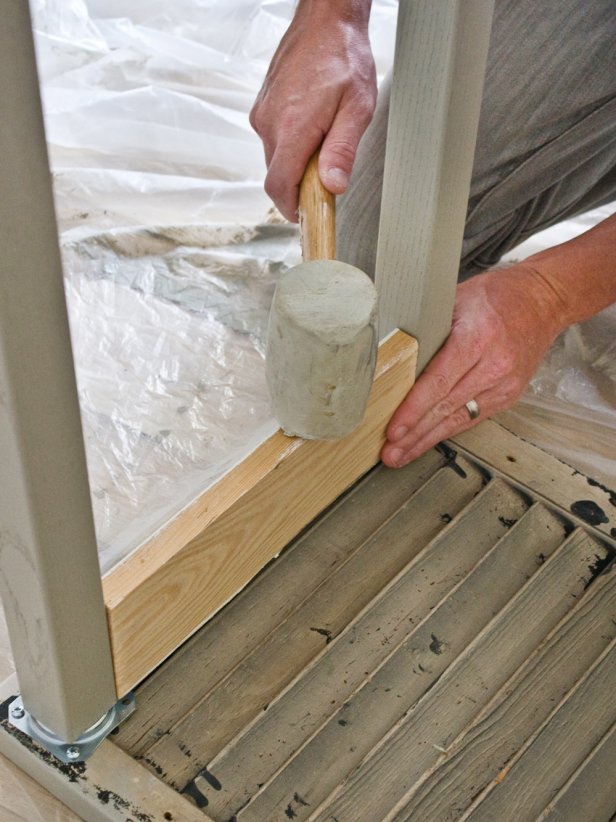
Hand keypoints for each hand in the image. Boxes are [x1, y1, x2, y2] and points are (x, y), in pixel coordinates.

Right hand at [250, 1, 375, 220]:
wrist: (325, 20)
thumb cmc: (344, 57)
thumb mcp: (357, 109)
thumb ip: (343, 151)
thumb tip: (333, 186)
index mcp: (292, 127)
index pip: (278, 186)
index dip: (290, 208)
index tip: (304, 215)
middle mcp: (270, 122)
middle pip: (277, 175)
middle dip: (299, 184)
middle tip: (326, 175)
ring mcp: (263, 113)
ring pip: (275, 157)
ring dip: (296, 161)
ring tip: (322, 139)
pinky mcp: (262, 106)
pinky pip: (273, 138)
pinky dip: (291, 143)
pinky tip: (311, 124)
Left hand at [381, 264, 568, 466]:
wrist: (542, 300)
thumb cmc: (496, 296)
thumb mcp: (455, 300)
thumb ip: (428, 330)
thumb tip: (392, 357)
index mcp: (477, 338)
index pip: (438, 382)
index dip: (413, 410)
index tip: (394, 429)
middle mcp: (494, 365)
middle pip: (446, 407)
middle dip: (414, 435)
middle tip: (390, 454)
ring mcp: (505, 384)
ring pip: (458, 419)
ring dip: (427, 440)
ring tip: (402, 455)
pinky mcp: (509, 395)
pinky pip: (472, 417)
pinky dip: (448, 430)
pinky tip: (427, 441)